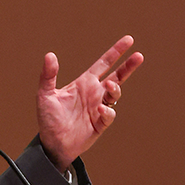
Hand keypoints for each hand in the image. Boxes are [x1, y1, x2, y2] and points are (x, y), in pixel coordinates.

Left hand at [37, 36, 143, 171]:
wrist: (52, 144)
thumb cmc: (48, 119)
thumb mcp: (45, 95)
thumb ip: (48, 75)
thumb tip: (50, 55)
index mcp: (84, 83)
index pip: (103, 63)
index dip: (115, 52)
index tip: (128, 41)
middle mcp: (94, 93)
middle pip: (117, 76)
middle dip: (128, 66)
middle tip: (139, 56)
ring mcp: (99, 108)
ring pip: (115, 94)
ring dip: (115, 88)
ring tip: (108, 85)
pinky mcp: (101, 123)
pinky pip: (109, 114)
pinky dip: (107, 110)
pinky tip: (99, 109)